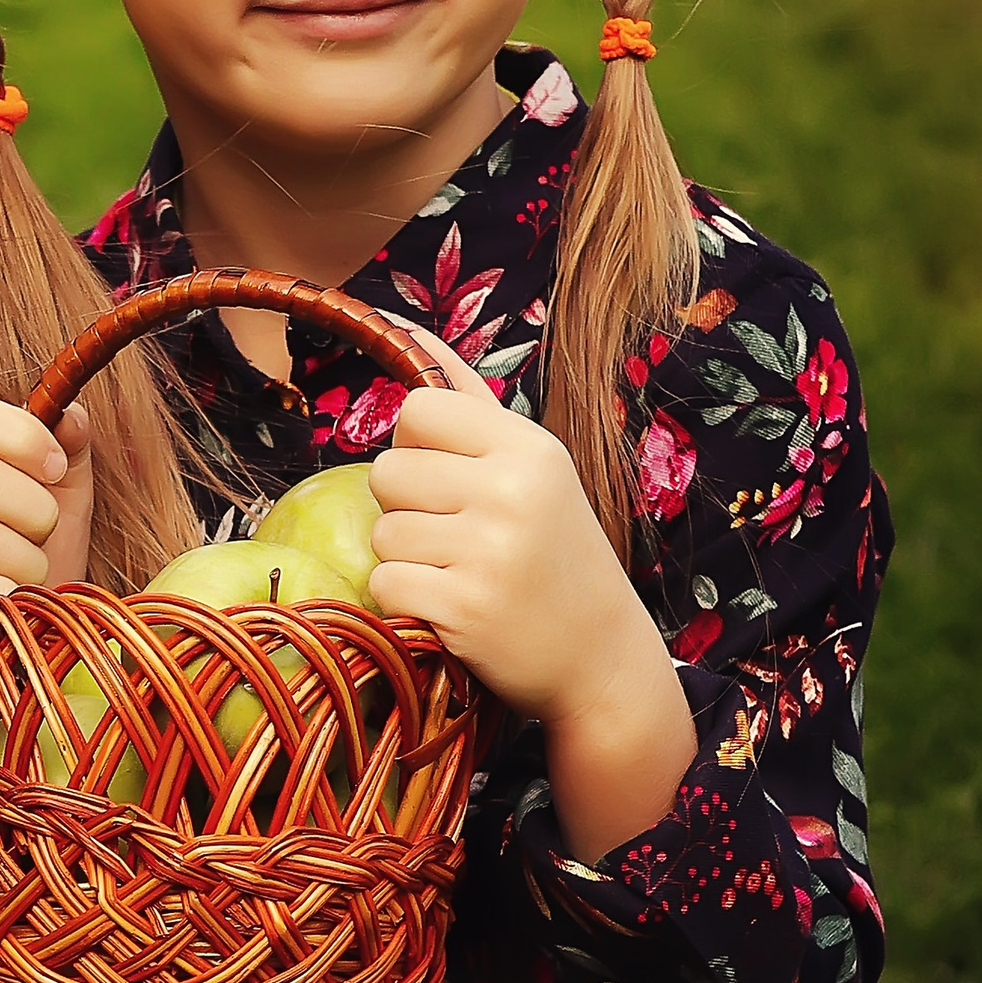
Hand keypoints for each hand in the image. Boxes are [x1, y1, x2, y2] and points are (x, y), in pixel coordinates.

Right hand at [0, 396, 94, 698]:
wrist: (4, 658)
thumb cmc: (29, 577)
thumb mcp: (60, 511)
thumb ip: (67, 458)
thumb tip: (73, 416)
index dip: (21, 437)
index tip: (56, 470)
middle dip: (34, 513)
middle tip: (42, 542)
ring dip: (25, 566)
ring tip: (25, 584)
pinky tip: (3, 607)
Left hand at [367, 329, 696, 862]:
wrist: (599, 657)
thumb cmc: (554, 553)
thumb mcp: (531, 467)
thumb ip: (466, 399)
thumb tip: (403, 324)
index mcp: (528, 448)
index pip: (419, 408)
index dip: (417, 445)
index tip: (449, 479)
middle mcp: (511, 491)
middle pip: (387, 471)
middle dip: (405, 506)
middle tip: (455, 536)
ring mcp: (489, 552)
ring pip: (382, 532)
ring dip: (405, 558)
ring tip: (457, 573)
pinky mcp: (464, 609)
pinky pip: (386, 584)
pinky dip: (404, 601)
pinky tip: (447, 607)